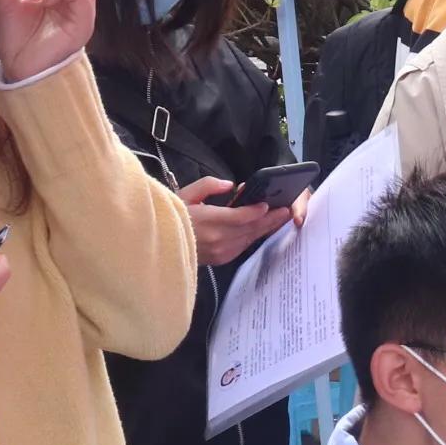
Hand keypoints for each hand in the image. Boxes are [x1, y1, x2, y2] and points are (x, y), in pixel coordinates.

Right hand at [176, 178, 293, 266]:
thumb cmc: (171, 217)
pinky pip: (243, 246)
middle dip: (270, 219)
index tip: (268, 204)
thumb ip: (208, 185)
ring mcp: (220, 252)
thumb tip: (229, 185)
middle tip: (286, 210)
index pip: (240, 217)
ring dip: (266, 228)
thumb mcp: (185, 194)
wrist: (159, 245)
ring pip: (249, 238)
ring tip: (280, 218)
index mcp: (208, 221)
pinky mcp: (221, 259)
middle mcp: (218, 239)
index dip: (256, 211)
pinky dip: (254, 236)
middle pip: (250, 228)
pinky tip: (263, 229)